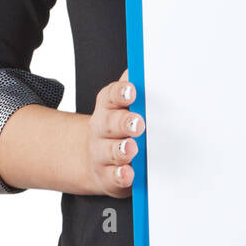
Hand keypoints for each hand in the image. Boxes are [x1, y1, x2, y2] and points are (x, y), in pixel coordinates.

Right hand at [85, 68, 144, 197]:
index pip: (110, 96)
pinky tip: (128, 173)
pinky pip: (112, 177)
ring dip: (121, 149)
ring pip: (109, 151)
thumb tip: (147, 69)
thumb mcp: (124, 107)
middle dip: (123, 122)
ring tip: (132, 148)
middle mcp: (102, 129)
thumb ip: (137, 88)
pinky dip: (120, 175)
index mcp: (108, 108)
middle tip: (138, 122)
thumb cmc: (119, 129)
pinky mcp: (107, 177)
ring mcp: (102, 154)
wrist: (98, 162)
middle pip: (109, 123)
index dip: (120, 93)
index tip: (131, 91)